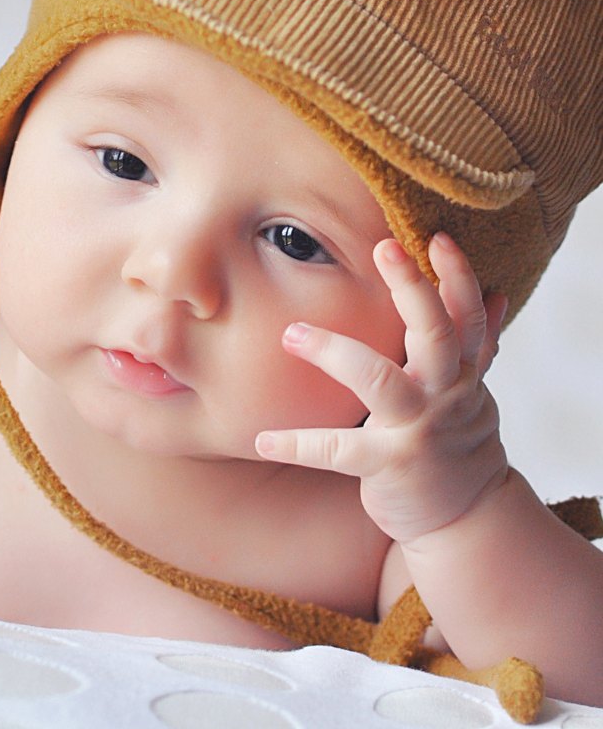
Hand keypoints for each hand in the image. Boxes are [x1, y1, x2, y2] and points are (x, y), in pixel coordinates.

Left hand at [255, 232, 509, 544]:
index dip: (457, 276)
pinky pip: (338, 450)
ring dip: (334, 351)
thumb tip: (494, 294)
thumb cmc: (457, 440)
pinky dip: (298, 443)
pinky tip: (263, 438)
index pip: (466, 315)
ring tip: (291, 334)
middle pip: (437, 333)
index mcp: (463, 371)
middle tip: (383, 247)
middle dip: (413, 289)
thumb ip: (476, 344)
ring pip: (380, 380)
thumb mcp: (473, 390)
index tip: (436, 237)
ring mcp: (419, 429)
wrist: (467, 520)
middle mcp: (447, 394)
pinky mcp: (392, 465)